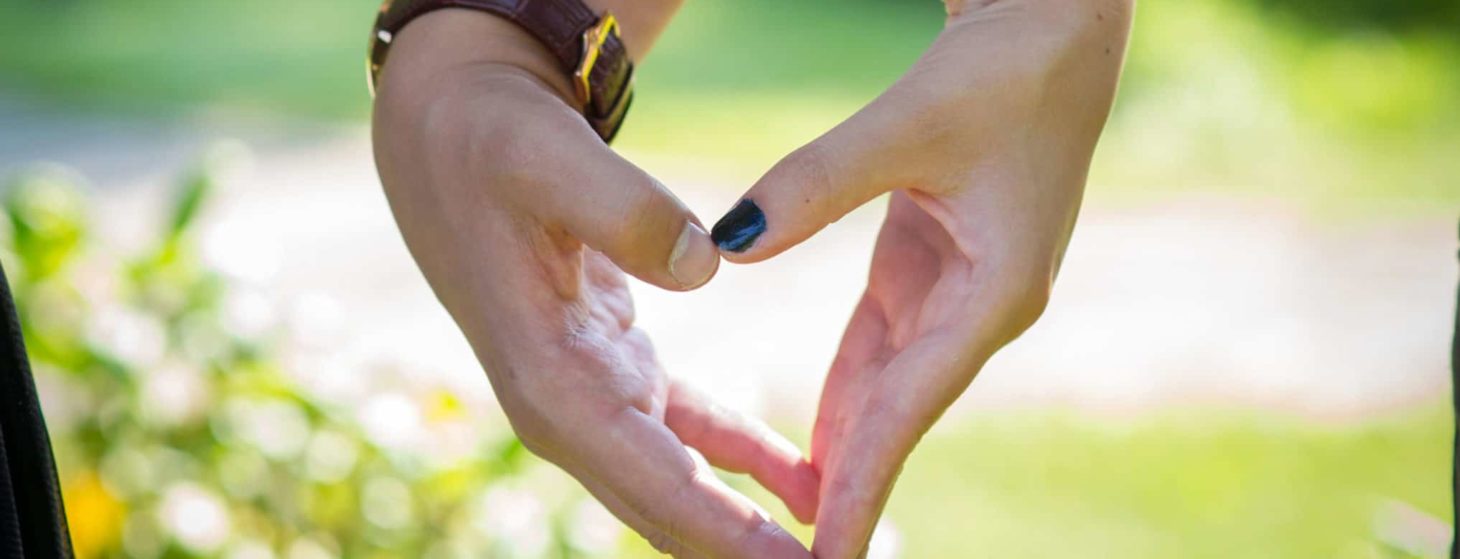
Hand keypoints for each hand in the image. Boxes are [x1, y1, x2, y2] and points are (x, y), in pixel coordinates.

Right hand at [372, 11, 817, 556]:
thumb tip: (706, 263)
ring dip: (750, 528)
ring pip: (683, 490)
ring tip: (829, 552)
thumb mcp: (549, 159)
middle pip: (671, 514)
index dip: (730, 538)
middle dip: (746, 556)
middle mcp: (569, 412)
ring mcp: (591, 400)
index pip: (656, 483)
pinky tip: (804, 487)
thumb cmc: (490, 146)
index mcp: (553, 381)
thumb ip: (624, 208)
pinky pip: (692, 439)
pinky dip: (748, 464)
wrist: (449, 136)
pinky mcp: (615, 376)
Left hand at [708, 1, 1133, 555]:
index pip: (910, 406)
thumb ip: (818, 183)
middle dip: (853, 488)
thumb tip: (731, 243)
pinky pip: (881, 345)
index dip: (864, 481)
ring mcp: (961, 290)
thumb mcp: (909, 124)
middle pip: (901, 415)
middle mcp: (983, 307)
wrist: (1054, 32)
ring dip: (846, 449)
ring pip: (888, 386)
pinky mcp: (937, 265)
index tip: (831, 555)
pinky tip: (817, 441)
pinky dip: (848, 391)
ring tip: (800, 523)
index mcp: (996, 292)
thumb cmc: (1004, 72)